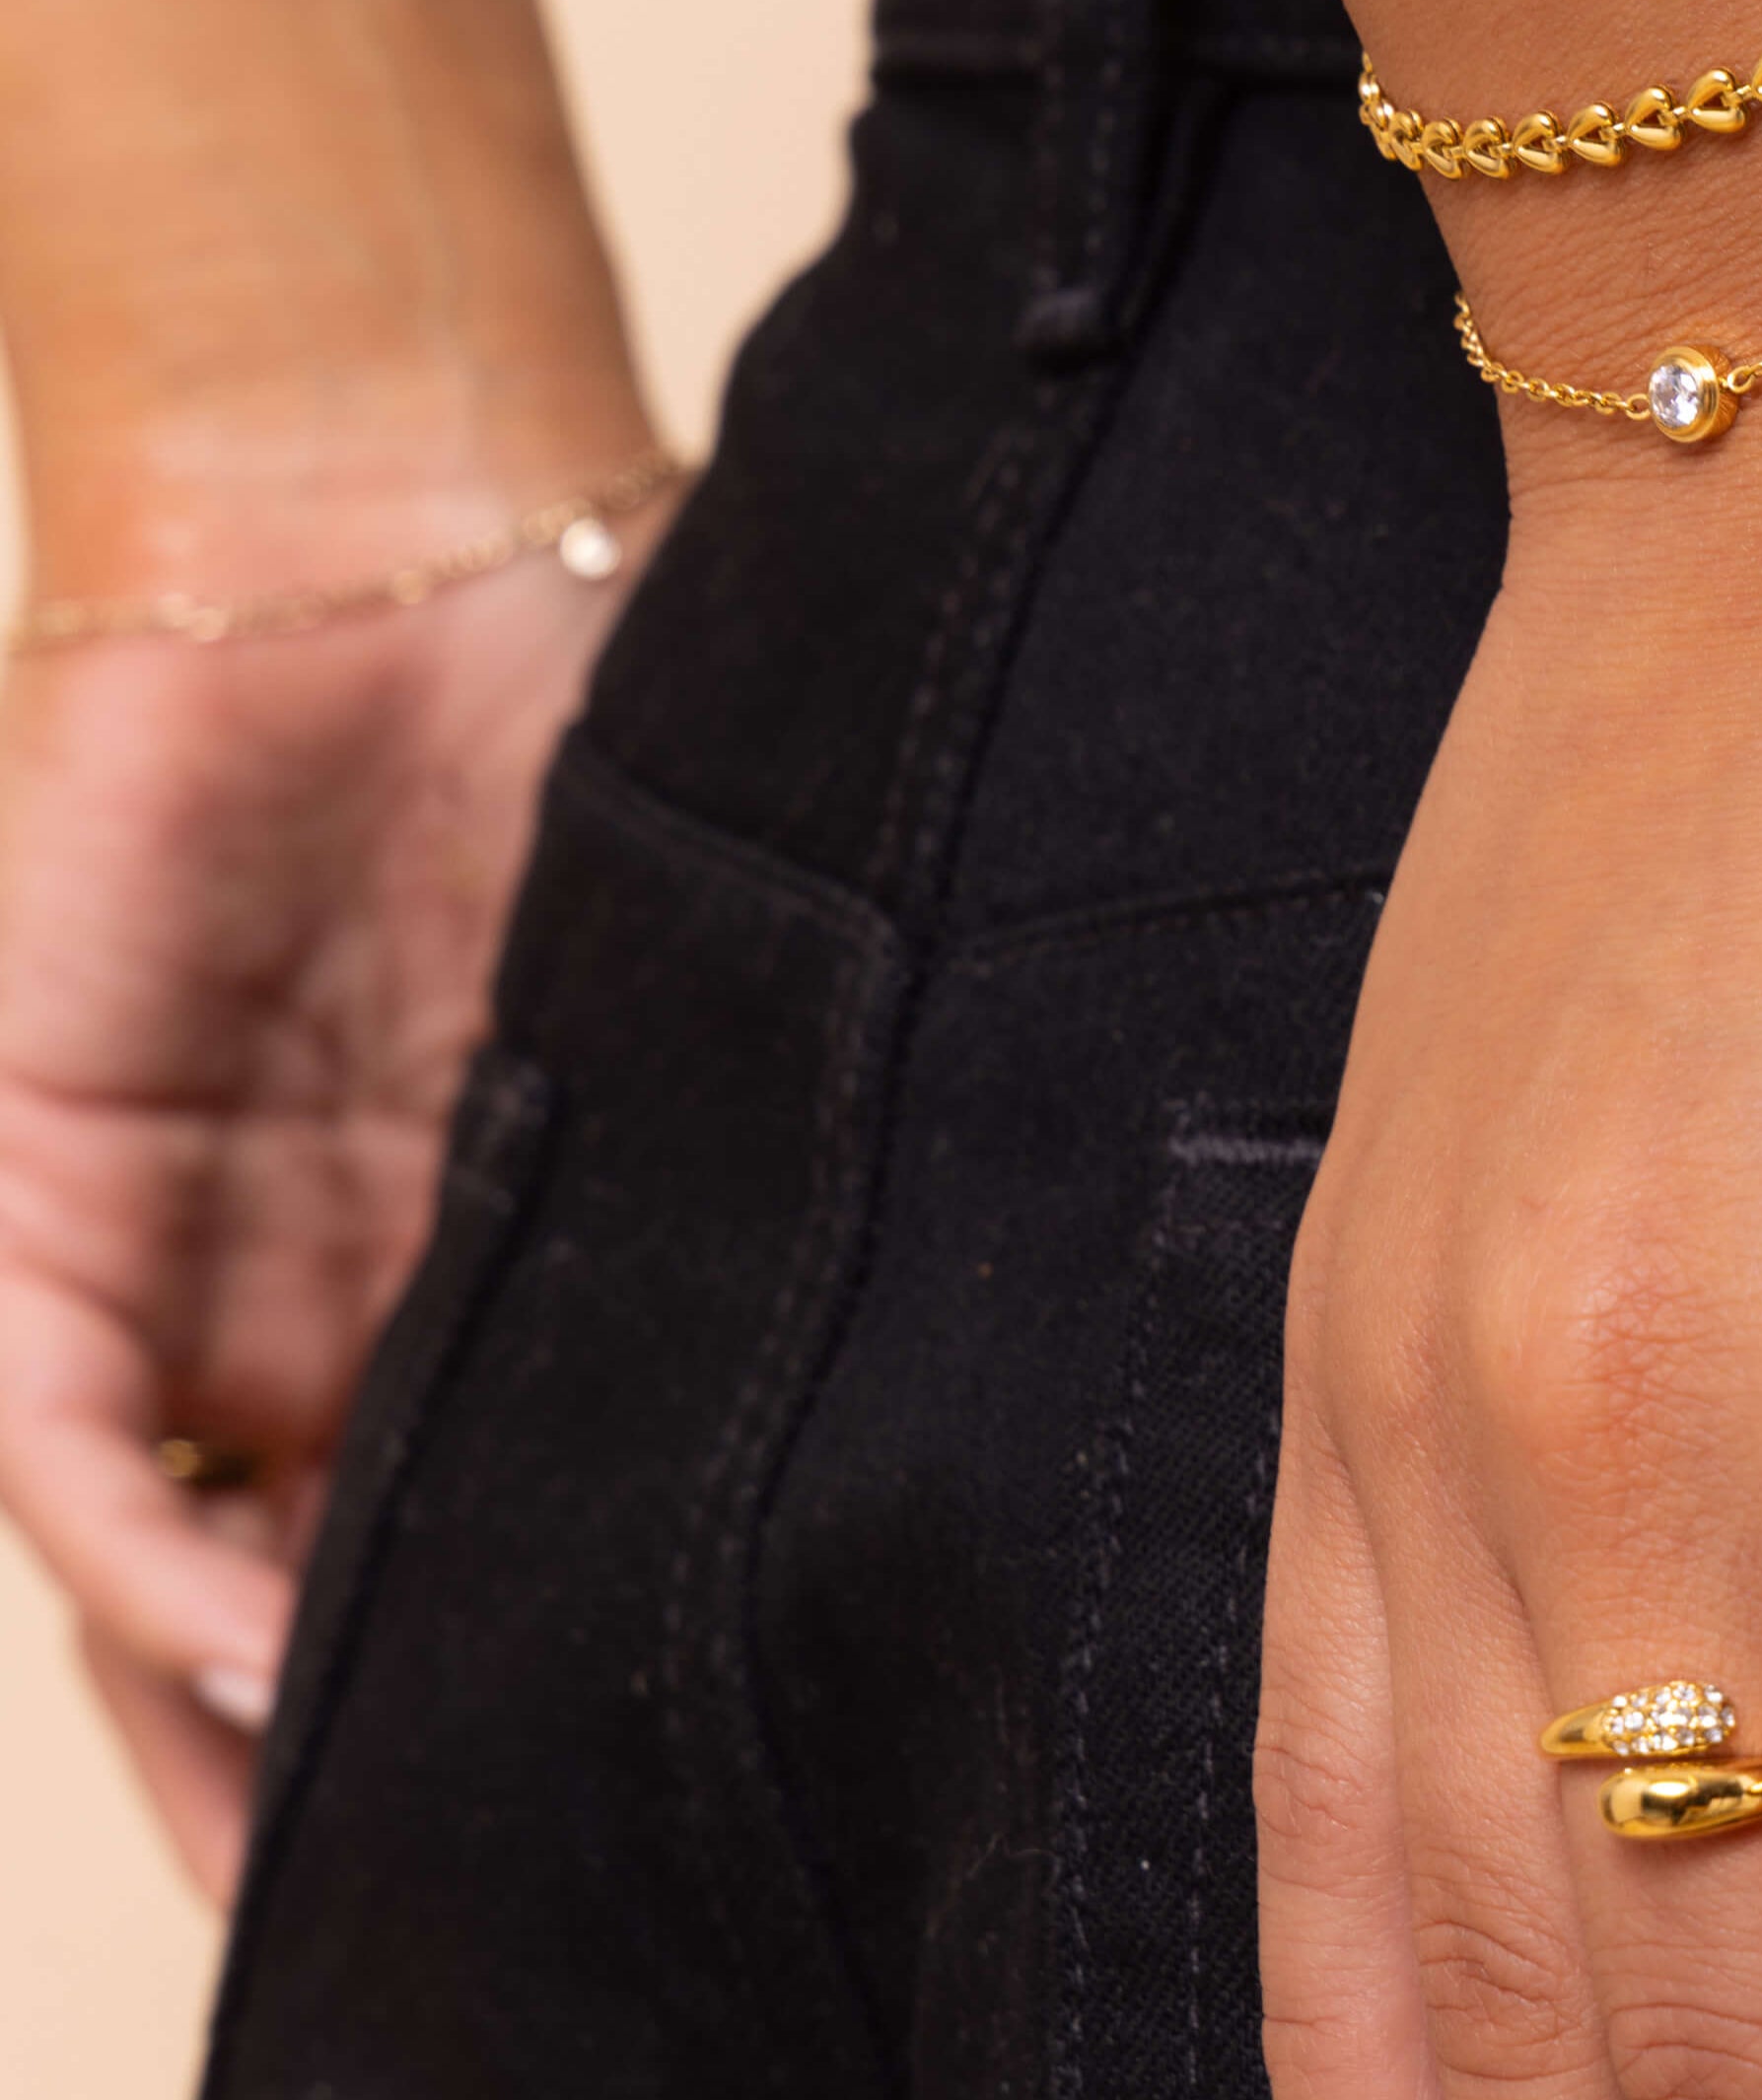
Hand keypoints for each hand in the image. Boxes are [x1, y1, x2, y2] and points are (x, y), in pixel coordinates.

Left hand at [0, 507, 655, 1899]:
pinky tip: (244, 1631)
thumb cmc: (555, 694)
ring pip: (162, 1540)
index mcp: (456, 1234)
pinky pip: (53, 1416)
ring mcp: (163, 1235)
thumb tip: (977, 1217)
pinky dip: (138, 1543)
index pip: (461, 1498)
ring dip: (233, 1696)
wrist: (376, 515)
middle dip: (343, 1749)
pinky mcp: (31, 1170)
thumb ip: (735, 1082)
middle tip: (429, 1935)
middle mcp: (305, 1273)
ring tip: (329, 1841)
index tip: (592, 1814)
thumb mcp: (679, 942)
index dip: (498, 1657)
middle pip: (303, 1567)